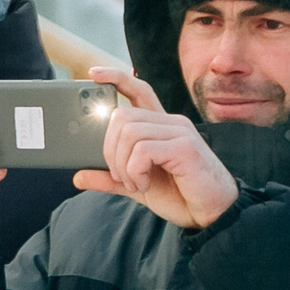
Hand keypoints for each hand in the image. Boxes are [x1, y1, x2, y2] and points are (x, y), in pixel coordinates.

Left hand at [73, 68, 238, 229]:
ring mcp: (180, 132)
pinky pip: (142, 150)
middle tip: (120, 176)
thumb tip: (78, 176)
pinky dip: (134, 171)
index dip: (116, 78)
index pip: (138, 90)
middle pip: (121, 116)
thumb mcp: (135, 185)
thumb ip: (110, 178)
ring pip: (129, 132)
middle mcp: (171, 123)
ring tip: (134, 182)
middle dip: (109, 149)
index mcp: (159, 127)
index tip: (93, 74)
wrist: (211, 214)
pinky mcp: (185, 147)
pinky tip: (143, 184)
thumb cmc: (179, 195)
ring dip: (122, 164)